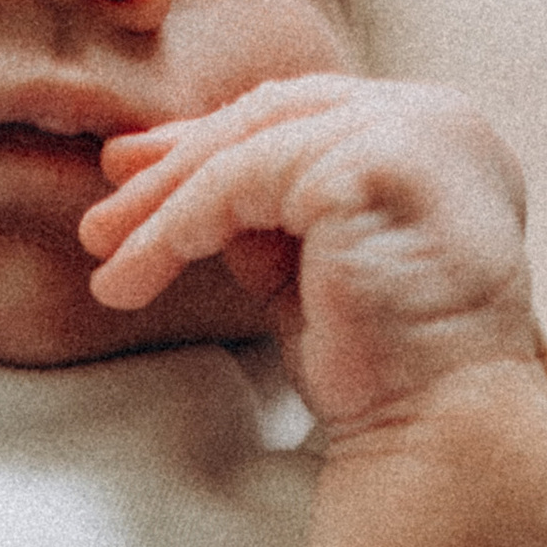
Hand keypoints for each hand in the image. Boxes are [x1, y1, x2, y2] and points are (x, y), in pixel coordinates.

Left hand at [76, 75, 545, 434]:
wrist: (440, 430)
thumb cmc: (388, 371)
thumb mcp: (316, 269)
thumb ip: (267, 215)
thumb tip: (175, 180)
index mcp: (444, 137)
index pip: (308, 118)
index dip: (217, 145)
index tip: (139, 181)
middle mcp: (442, 117)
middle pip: (276, 116)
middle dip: (177, 163)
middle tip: (103, 217)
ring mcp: (414, 131)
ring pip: (249, 145)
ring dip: (162, 204)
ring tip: (104, 258)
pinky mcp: (371, 163)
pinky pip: (243, 179)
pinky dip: (179, 223)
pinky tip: (138, 269)